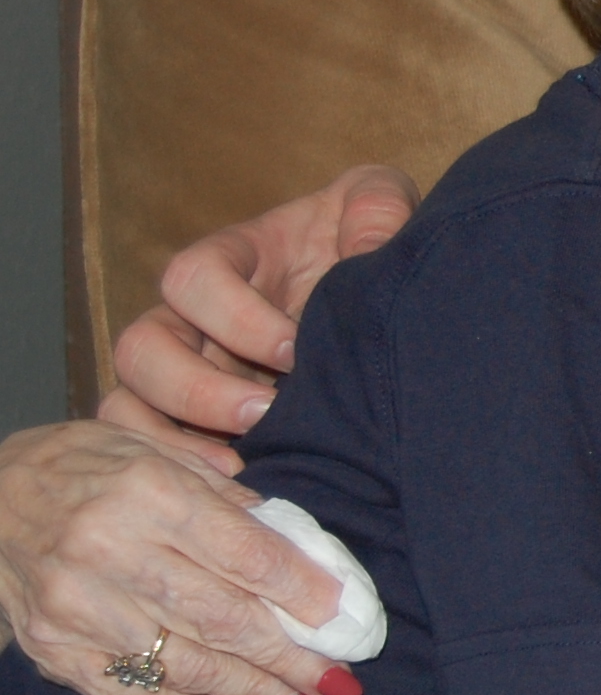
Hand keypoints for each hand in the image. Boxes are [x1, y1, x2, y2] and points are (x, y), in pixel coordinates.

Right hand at [0, 420, 353, 694]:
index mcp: (147, 493)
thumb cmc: (87, 467)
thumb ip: (229, 503)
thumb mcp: (159, 454)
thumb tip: (304, 558)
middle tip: (342, 685)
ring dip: (256, 693)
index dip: (301, 593)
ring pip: (186, 665)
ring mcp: (77, 609)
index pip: (244, 554)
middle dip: (291, 659)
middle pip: (222, 619)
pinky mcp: (55, 651)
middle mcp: (109, 552)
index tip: (343, 618)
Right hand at [105, 166, 419, 470]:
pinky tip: (235, 488)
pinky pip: (152, 447)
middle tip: (263, 413)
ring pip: (129, 403)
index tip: (295, 348)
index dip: (234, 316)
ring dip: (175, 438)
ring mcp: (187, 370)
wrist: (378, 295)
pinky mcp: (197, 419)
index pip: (192, 278)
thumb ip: (376, 208)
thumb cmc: (365, 243)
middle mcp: (191, 318)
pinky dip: (180, 470)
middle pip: (141, 348)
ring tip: (240, 466)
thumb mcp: (378, 206)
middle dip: (196, 387)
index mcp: (229, 260)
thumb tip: (369, 245)